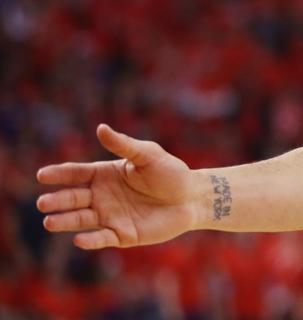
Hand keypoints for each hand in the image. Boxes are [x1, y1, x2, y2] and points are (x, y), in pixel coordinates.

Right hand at [36, 124, 199, 249]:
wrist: (193, 197)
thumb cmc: (171, 173)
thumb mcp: (148, 155)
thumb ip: (124, 145)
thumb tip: (101, 128)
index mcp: (105, 175)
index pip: (76, 174)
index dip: (59, 175)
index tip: (42, 175)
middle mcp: (102, 196)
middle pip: (74, 198)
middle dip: (57, 200)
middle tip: (43, 203)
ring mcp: (110, 216)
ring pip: (82, 219)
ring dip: (65, 221)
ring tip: (49, 221)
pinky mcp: (122, 235)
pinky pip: (103, 238)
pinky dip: (91, 240)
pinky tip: (79, 239)